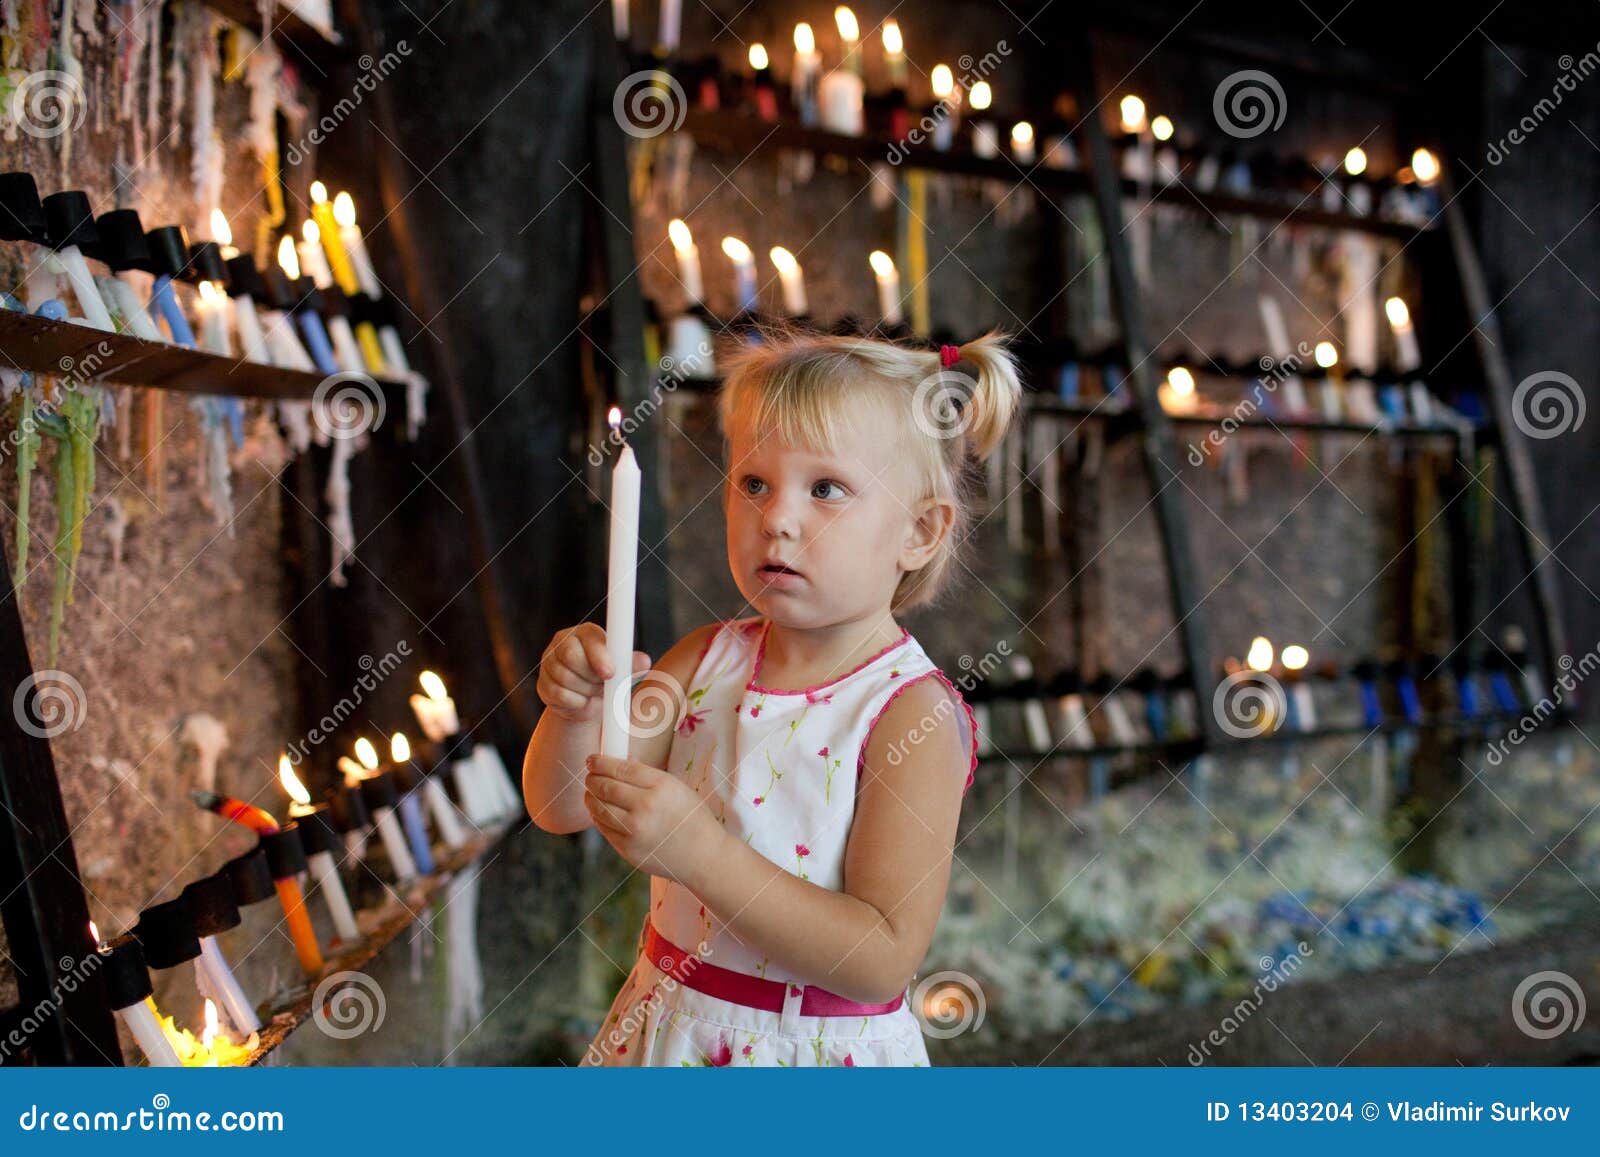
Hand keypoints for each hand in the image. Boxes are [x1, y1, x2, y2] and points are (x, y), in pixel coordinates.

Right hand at [538, 623, 648, 722]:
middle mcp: (564, 642)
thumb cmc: (608, 679)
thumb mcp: (623, 671)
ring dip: (586, 691)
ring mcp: (550, 662)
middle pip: (572, 657)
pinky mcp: (543, 683)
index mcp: (586, 633)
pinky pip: (558, 695)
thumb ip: (632, 664)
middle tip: (603, 684)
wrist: (589, 701)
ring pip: (565, 678)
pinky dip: (575, 702)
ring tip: (594, 691)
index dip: (599, 656)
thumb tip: (644, 661)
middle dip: (591, 676)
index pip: (588, 639)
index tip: (610, 673)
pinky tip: (582, 699)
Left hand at [583, 754, 720, 884]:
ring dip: (590, 797)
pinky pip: (604, 829)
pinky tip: (600, 811)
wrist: (704, 857)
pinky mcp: (628, 850)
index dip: (601, 762)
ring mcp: (635, 831)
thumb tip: (622, 762)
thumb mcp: (677, 788)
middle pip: (605, 786)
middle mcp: (646, 807)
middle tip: (589, 775)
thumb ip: (648, 775)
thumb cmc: (693, 819)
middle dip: (592, 778)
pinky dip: (598, 817)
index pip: (621, 768)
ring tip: (590, 792)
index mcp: (661, 786)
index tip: (592, 759)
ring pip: (599, 808)